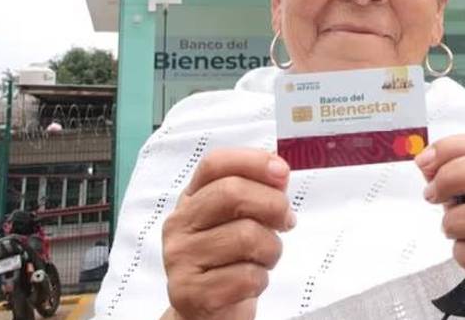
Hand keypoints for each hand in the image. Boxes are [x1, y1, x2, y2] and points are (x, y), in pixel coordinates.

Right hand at [161, 149, 294, 319]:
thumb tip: (278, 172)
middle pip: (232, 193)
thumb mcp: (239, 219)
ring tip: (264, 259)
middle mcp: (179, 224)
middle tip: (286, 221)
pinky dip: (261, 279)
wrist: (207, 312)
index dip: (252, 160)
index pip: (215, 164)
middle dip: (273, 204)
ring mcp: (180, 258)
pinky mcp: (189, 293)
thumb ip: (257, 192)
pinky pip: (246, 276)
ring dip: (271, 249)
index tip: (281, 172)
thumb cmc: (230, 261)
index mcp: (191, 199)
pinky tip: (250, 282)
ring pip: (246, 236)